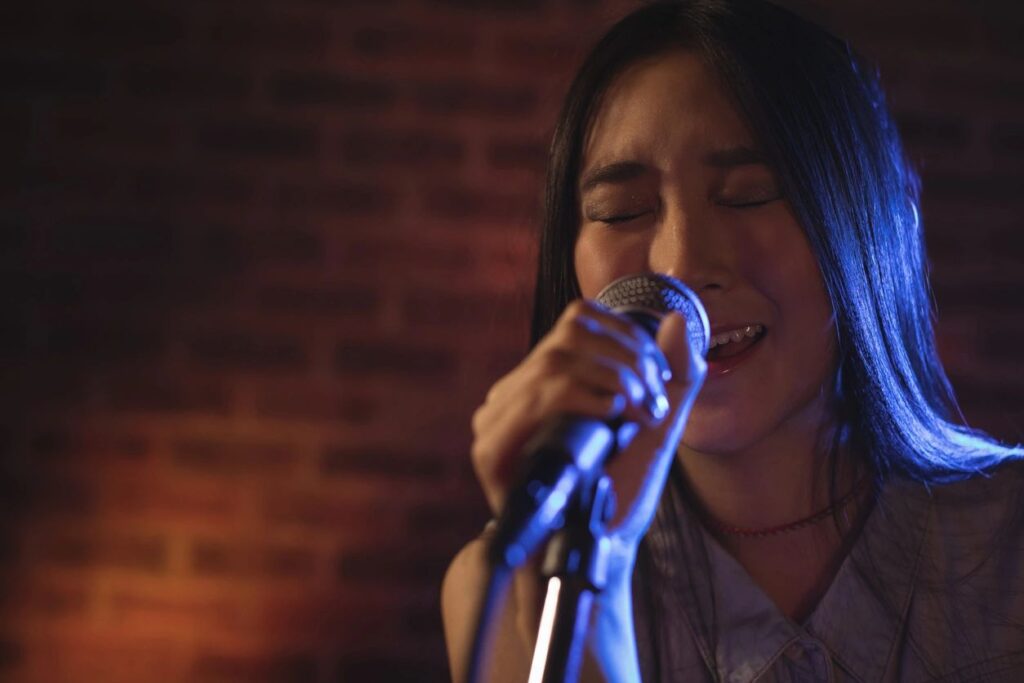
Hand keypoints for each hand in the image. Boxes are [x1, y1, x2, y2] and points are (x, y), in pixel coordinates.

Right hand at [470, 299, 705, 555]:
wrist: (591, 551)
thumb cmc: (618, 491)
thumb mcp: (657, 425)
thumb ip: (674, 375)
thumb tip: (674, 321)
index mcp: (545, 379)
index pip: (578, 320)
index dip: (626, 336)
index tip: (659, 376)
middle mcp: (515, 391)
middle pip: (570, 333)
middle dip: (627, 357)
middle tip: (656, 398)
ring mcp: (498, 418)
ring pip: (555, 360)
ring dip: (614, 378)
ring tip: (642, 410)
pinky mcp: (492, 450)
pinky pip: (537, 399)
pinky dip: (585, 398)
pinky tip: (614, 416)